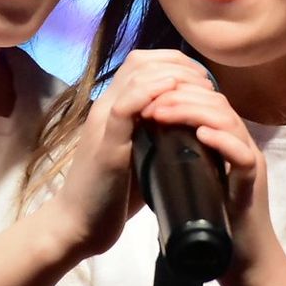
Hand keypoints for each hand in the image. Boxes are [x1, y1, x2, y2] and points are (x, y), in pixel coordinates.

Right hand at [53, 50, 215, 257]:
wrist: (78, 224)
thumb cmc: (111, 194)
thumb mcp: (141, 155)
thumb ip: (158, 135)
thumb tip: (193, 127)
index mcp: (115, 107)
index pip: (143, 64)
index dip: (177, 63)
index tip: (204, 81)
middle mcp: (106, 106)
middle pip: (141, 61)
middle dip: (180, 65)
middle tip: (207, 85)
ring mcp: (103, 121)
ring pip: (134, 76)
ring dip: (172, 76)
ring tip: (199, 89)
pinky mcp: (105, 143)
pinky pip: (124, 106)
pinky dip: (149, 93)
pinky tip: (171, 92)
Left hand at [137, 83, 283, 285]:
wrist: (243, 266)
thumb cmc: (214, 227)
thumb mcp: (189, 184)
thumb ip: (177, 161)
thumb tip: (145, 143)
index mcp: (225, 143)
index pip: (205, 102)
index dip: (176, 93)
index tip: (146, 97)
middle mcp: (240, 146)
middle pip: (216, 103)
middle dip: (180, 96)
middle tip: (150, 101)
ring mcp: (249, 163)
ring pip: (228, 121)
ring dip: (193, 112)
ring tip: (164, 112)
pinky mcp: (253, 186)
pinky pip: (243, 156)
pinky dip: (222, 141)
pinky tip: (201, 135)